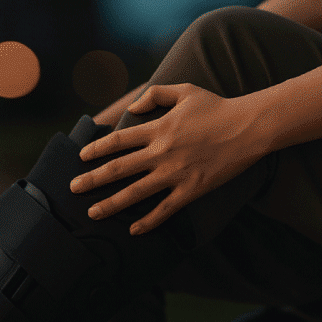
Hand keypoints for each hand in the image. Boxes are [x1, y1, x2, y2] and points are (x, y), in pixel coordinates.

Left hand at [69, 83, 268, 234]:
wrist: (249, 127)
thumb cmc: (217, 107)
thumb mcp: (184, 91)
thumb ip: (153, 95)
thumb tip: (131, 109)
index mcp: (158, 127)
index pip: (118, 141)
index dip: (96, 149)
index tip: (81, 158)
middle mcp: (161, 152)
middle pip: (119, 168)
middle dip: (92, 180)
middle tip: (73, 189)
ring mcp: (176, 173)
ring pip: (136, 192)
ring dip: (111, 204)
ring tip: (93, 213)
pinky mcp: (192, 189)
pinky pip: (165, 209)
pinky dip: (149, 221)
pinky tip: (134, 230)